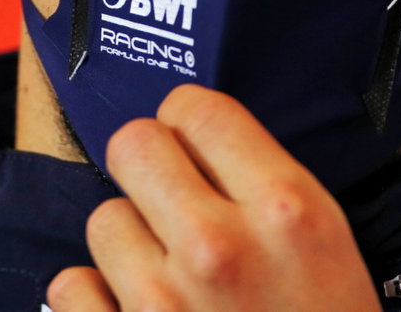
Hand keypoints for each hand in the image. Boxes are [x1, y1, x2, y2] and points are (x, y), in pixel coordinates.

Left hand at [47, 84, 379, 311]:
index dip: (192, 128)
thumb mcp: (327, 251)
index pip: (196, 107)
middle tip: (172, 203)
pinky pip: (73, 286)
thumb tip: (192, 137)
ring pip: (103, 218)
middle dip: (149, 171)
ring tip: (172, 280)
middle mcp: (218, 247)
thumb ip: (262, 188)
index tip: (199, 152)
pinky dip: (97, 302)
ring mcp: (161, 302)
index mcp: (286, 211)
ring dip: (129, 246)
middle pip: (133, 144)